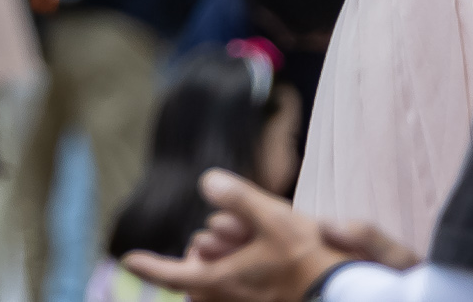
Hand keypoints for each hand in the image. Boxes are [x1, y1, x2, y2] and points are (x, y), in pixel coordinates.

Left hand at [120, 170, 407, 301]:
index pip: (174, 274)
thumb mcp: (274, 218)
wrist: (344, 291)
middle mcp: (228, 299)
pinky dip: (236, 271)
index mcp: (223, 281)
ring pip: (218, 278)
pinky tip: (256, 252)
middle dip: (208, 245)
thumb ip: (238, 198)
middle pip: (198, 270)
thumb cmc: (309, 259)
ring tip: (252, 240)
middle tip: (236, 231)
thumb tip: (206, 181)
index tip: (129, 258)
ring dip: (225, 256)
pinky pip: (236, 288)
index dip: (150, 266)